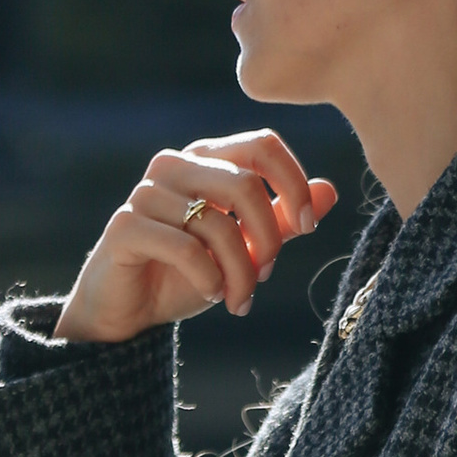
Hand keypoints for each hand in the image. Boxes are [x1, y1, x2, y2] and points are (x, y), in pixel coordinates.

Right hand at [54, 131, 338, 343]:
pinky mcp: (127, 226)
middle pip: (246, 184)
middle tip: (265, 276)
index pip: (262, 145)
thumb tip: (329, 190)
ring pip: (219, 223)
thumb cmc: (187, 274)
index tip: (307, 225)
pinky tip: (211, 294)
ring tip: (238, 300)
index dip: (293, 184)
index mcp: (207, 160)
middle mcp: (175, 165)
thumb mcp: (243, 248)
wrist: (128, 311)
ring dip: (240, 273)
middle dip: (268, 239)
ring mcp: (148, 192)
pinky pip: (186, 248)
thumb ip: (281, 220)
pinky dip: (209, 278)